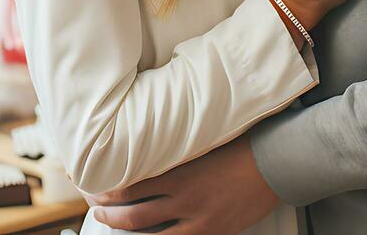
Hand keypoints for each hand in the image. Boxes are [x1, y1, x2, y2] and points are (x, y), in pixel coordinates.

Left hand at [88, 136, 276, 234]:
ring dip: (124, 229)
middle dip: (106, 213)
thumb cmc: (240, 145)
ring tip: (110, 222)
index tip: (91, 183)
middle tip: (94, 208)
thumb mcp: (202, 141)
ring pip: (149, 233)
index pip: (130, 184)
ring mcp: (198, 219)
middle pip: (132, 214)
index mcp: (179, 171)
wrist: (275, 163)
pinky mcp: (212, 232)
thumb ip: (175, 147)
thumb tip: (148, 142)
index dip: (105, 188)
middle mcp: (184, 197)